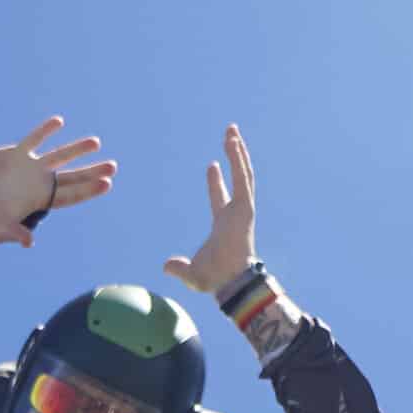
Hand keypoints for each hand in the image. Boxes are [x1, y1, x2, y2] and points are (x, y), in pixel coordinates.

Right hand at [0, 116, 116, 247]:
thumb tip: (29, 241)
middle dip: (92, 172)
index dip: (88, 190)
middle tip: (114, 167)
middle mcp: (40, 183)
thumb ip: (13, 234)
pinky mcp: (17, 154)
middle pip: (72, 177)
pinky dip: (45, 131)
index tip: (107, 184)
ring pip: (59, 156)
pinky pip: (34, 140)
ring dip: (77, 149)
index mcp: (40, 201)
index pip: (70, 196)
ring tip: (96, 143)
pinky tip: (59, 122)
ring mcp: (30, 167)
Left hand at [160, 124, 256, 293]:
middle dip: (233, 158)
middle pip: (237, 179)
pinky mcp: (246, 207)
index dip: (216, 183)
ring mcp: (243, 208)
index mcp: (224, 224)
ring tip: (231, 130)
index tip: (211, 165)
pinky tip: (233, 142)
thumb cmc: (215, 280)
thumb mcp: (191, 274)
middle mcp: (236, 213)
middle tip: (230, 138)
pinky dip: (239, 159)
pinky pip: (243, 177)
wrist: (230, 282)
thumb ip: (178, 268)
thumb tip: (166, 266)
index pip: (220, 198)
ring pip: (243, 173)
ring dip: (238, 151)